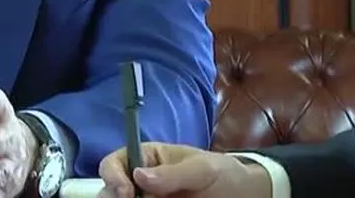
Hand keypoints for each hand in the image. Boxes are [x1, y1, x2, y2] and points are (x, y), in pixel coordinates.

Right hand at [97, 143, 272, 197]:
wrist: (243, 197)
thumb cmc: (222, 174)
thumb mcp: (202, 169)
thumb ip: (173, 172)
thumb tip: (139, 176)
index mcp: (146, 160)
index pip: (115, 163)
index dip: (112, 176)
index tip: (125, 191)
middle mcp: (141, 184)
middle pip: (111, 192)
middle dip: (113, 197)